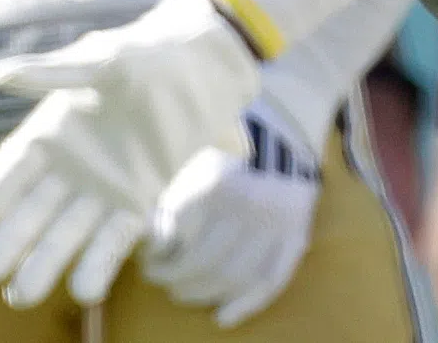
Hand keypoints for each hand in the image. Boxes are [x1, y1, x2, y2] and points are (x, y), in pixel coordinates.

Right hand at [0, 0, 257, 307]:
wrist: (197, 71)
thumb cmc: (140, 57)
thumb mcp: (97, 61)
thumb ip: (50, 73)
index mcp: (47, 135)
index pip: (5, 176)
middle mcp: (68, 170)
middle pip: (29, 215)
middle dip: (6, 244)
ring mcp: (101, 190)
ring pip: (66, 235)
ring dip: (44, 264)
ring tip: (20, 296)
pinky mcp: (137, 203)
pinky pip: (114, 240)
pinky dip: (100, 263)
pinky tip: (83, 290)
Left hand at [143, 106, 321, 327]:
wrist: (286, 120)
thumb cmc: (228, 134)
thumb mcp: (195, 146)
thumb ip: (171, 185)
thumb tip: (141, 229)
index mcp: (215, 181)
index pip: (176, 236)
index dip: (156, 255)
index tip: (144, 259)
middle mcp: (247, 205)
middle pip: (202, 263)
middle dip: (173, 278)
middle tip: (157, 277)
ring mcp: (275, 223)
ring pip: (233, 277)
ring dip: (201, 293)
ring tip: (181, 293)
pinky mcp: (296, 234)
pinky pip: (271, 280)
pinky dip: (245, 304)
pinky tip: (222, 317)